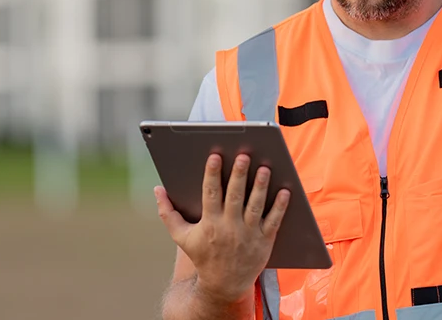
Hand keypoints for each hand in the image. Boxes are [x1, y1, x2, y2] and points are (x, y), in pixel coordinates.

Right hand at [154, 154, 289, 303]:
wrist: (224, 285)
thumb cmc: (203, 256)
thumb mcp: (181, 237)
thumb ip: (168, 213)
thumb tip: (157, 189)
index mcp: (210, 223)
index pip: (211, 194)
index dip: (212, 174)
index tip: (215, 156)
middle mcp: (230, 228)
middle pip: (235, 196)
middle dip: (239, 175)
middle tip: (244, 155)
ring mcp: (249, 234)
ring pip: (255, 206)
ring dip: (260, 187)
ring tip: (264, 168)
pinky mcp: (264, 241)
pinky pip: (274, 221)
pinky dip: (280, 206)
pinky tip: (285, 190)